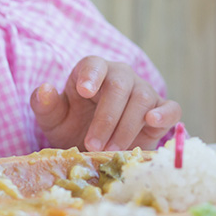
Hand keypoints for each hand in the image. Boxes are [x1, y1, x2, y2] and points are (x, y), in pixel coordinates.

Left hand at [30, 56, 181, 151]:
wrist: (97, 146)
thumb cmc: (73, 125)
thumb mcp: (54, 119)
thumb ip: (45, 104)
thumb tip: (44, 89)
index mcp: (92, 71)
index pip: (94, 64)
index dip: (90, 75)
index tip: (83, 91)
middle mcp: (120, 77)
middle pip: (119, 86)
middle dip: (106, 118)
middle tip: (93, 145)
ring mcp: (143, 92)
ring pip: (142, 100)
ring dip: (126, 127)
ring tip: (112, 151)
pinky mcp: (161, 111)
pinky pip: (171, 107)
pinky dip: (166, 114)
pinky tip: (153, 122)